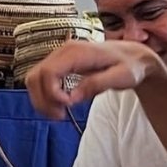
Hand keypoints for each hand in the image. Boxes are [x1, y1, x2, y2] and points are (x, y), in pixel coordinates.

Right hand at [25, 40, 163, 117]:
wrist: (132, 56)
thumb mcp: (121, 77)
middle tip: (60, 115)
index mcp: (77, 52)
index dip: (52, 93)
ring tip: (59, 113)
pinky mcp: (59, 63)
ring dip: (41, 100)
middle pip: (35, 76)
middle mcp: (63, 51)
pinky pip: (41, 79)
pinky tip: (60, 104)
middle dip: (43, 100)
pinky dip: (45, 95)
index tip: (68, 106)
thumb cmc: (130, 66)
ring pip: (34, 79)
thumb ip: (96, 85)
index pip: (48, 72)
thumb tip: (72, 97)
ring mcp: (59, 56)